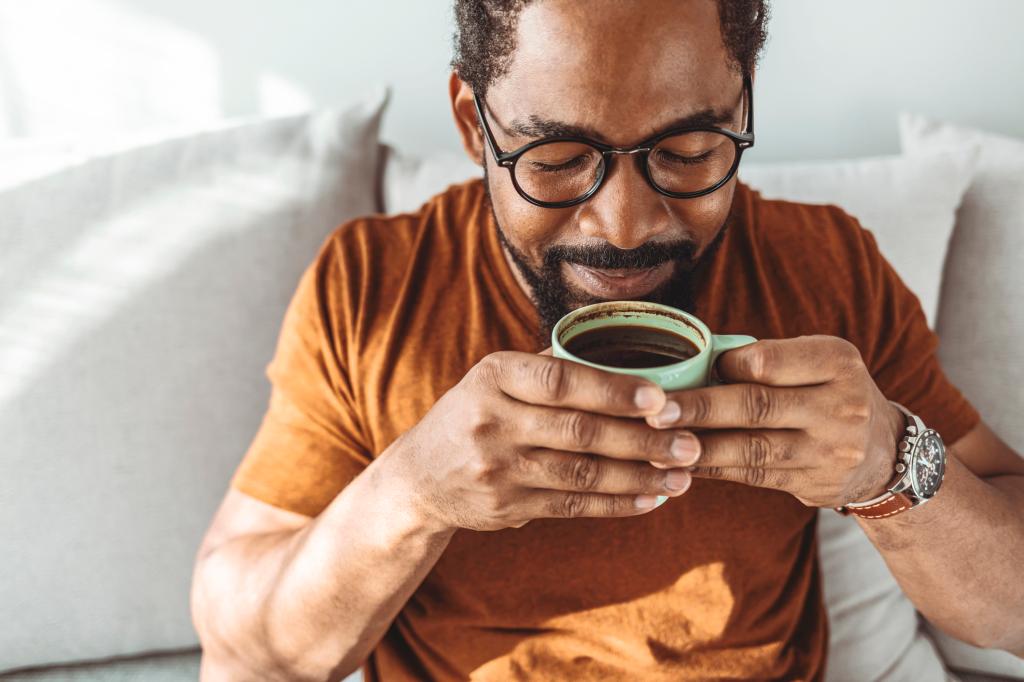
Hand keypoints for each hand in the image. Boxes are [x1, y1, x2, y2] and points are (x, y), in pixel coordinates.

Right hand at [386, 351, 699, 531]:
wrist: (419, 478)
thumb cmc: (475, 414)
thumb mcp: (494, 379)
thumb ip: (549, 370)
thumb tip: (632, 359)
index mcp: (493, 376)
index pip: (560, 380)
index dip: (613, 390)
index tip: (662, 398)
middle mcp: (492, 421)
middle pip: (579, 431)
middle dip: (642, 439)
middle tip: (691, 443)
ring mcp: (498, 468)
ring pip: (582, 474)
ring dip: (639, 476)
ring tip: (684, 475)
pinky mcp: (507, 507)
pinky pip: (573, 506)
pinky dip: (616, 504)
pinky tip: (651, 498)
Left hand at [643, 335, 904, 507]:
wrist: (885, 454)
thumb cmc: (829, 392)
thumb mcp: (817, 362)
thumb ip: (767, 359)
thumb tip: (693, 361)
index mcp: (836, 362)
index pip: (769, 362)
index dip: (726, 367)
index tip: (693, 369)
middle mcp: (839, 406)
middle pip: (756, 406)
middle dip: (699, 409)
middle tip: (654, 411)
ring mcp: (829, 450)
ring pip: (750, 448)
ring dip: (698, 446)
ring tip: (656, 443)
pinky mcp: (813, 484)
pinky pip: (752, 476)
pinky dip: (712, 468)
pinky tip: (681, 464)